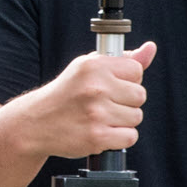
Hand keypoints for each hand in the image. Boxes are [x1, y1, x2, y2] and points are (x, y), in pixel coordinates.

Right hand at [19, 43, 156, 159]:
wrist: (36, 122)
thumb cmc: (66, 94)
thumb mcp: (88, 68)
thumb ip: (123, 59)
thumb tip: (150, 48)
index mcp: (94, 66)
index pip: (136, 70)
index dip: (127, 80)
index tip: (112, 86)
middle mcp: (96, 88)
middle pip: (140, 95)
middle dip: (127, 101)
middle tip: (106, 104)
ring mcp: (97, 114)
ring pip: (136, 117)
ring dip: (123, 120)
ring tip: (102, 118)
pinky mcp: (97, 137)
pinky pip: (130, 137)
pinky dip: (119, 138)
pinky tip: (103, 131)